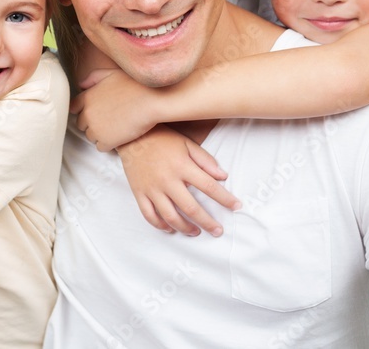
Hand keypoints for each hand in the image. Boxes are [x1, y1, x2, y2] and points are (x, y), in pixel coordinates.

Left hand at [72, 68, 160, 150]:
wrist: (152, 100)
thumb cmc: (134, 85)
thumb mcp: (110, 74)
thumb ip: (93, 77)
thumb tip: (82, 85)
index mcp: (86, 98)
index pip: (74, 108)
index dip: (83, 110)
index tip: (94, 112)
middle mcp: (87, 114)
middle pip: (81, 124)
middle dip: (91, 123)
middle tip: (107, 120)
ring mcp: (96, 129)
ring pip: (91, 136)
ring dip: (100, 134)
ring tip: (115, 128)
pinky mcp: (106, 141)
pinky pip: (101, 147)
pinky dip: (109, 144)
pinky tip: (119, 137)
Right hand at [118, 126, 240, 235]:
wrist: (131, 136)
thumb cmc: (162, 138)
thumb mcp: (187, 143)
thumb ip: (205, 160)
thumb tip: (223, 176)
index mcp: (182, 166)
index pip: (208, 186)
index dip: (225, 198)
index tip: (236, 206)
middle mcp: (167, 180)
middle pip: (191, 208)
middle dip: (207, 222)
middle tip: (218, 231)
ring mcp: (152, 189)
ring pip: (170, 216)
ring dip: (185, 228)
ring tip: (196, 232)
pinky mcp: (140, 193)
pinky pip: (149, 215)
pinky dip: (160, 225)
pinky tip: (170, 228)